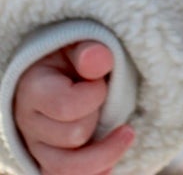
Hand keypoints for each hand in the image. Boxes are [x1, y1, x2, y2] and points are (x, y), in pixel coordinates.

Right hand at [13, 41, 134, 174]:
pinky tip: (112, 163)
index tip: (102, 81)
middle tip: (105, 100)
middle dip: (98, 117)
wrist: (62, 73)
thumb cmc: (73, 58)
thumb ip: (89, 52)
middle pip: (73, 136)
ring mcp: (38, 148)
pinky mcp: (50, 163)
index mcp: (33, 89)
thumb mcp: (79, 46)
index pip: (67, 106)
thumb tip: (97, 58)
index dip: (95, 95)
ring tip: (127, 134)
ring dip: (105, 153)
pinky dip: (95, 173)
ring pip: (68, 169)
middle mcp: (29, 124)